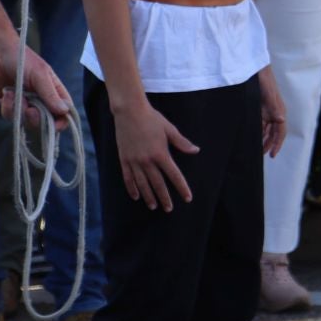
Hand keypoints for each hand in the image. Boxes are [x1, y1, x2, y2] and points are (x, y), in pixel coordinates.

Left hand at [0, 42, 71, 132]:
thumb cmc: (23, 60)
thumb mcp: (40, 75)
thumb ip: (50, 94)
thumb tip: (64, 111)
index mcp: (55, 93)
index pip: (64, 114)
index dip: (61, 122)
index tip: (53, 125)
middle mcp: (42, 101)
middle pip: (45, 122)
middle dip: (36, 119)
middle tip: (29, 110)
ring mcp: (26, 105)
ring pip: (26, 122)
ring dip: (19, 110)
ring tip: (13, 94)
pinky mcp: (11, 106)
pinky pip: (10, 117)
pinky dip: (7, 107)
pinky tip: (5, 94)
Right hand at [111, 95, 197, 210]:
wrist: (129, 111)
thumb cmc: (152, 118)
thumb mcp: (169, 129)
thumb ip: (182, 142)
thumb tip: (196, 150)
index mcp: (161, 153)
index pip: (174, 175)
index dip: (182, 187)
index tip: (187, 198)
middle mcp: (147, 160)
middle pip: (158, 184)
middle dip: (164, 198)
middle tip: (169, 209)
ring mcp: (134, 161)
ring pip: (142, 184)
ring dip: (149, 196)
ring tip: (153, 206)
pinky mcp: (124, 159)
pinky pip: (128, 178)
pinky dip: (132, 188)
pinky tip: (136, 196)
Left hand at [258, 66, 286, 157]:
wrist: (256, 70)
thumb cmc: (264, 80)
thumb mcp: (268, 94)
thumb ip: (274, 107)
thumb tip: (280, 120)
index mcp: (279, 111)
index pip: (281, 131)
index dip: (278, 143)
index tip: (273, 154)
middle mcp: (274, 113)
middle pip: (274, 133)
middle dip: (270, 144)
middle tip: (263, 155)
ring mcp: (267, 111)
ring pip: (267, 130)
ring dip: (264, 139)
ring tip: (258, 149)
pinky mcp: (259, 109)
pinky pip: (260, 123)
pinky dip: (258, 131)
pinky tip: (253, 136)